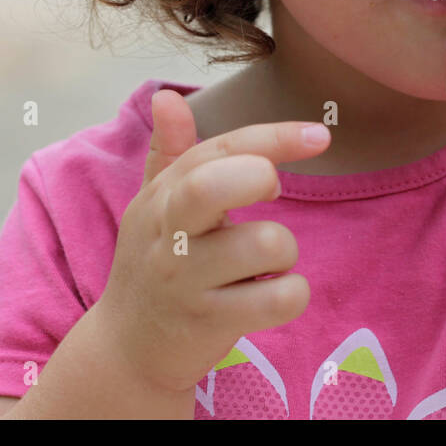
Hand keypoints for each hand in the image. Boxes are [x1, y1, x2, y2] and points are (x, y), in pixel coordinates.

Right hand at [95, 89, 330, 394]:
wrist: (126, 350)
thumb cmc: (153, 264)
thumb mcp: (153, 207)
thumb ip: (169, 152)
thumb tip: (168, 95)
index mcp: (162, 199)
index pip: (216, 151)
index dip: (271, 137)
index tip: (320, 135)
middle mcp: (168, 236)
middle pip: (215, 185)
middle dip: (259, 177)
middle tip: (272, 193)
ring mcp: (188, 282)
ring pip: (268, 244)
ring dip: (285, 251)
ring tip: (264, 264)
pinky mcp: (211, 323)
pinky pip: (280, 298)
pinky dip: (293, 293)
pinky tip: (271, 294)